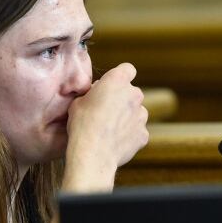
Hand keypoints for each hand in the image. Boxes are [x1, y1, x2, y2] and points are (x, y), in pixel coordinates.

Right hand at [62, 63, 148, 191]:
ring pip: (136, 112)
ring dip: (126, 117)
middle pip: (131, 92)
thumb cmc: (82, 125)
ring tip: (109, 129)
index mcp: (117, 80)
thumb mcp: (78, 101)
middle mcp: (134, 94)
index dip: (119, 77)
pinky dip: (128, 135)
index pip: (127, 69)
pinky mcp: (143, 134)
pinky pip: (136, 131)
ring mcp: (141, 115)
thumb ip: (92, 94)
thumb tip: (96, 95)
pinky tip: (114, 142)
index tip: (110, 86)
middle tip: (104, 111)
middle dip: (121, 99)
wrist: (92, 153)